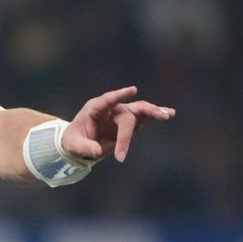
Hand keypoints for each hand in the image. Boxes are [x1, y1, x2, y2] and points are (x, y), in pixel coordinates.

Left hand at [60, 86, 174, 162]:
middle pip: (127, 113)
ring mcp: (122, 114)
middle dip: (132, 127)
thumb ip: (84, 147)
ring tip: (167, 114)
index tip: (133, 90)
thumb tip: (97, 151)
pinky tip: (169, 114)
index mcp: (95, 109)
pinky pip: (144, 118)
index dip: (120, 95)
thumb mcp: (73, 145)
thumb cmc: (74, 140)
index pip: (108, 100)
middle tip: (152, 123)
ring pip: (140, 110)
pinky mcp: (129, 122)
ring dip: (153, 112)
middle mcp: (111, 109)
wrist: (79, 142)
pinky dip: (155, 116)